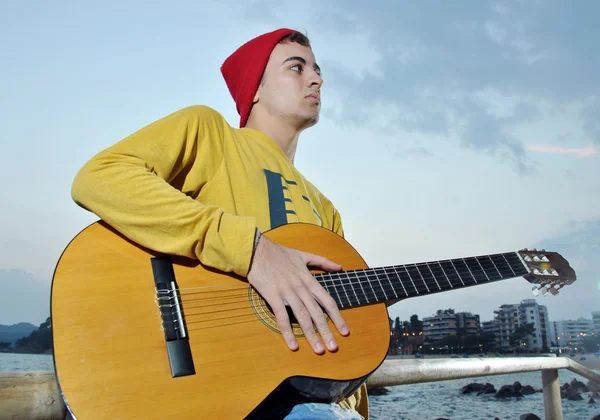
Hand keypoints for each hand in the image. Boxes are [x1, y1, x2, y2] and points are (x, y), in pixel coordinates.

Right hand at [247, 234, 348, 353]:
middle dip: (326, 331)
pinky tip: (293, 345)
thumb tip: (340, 267)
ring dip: (311, 335)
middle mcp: (301, 288)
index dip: (337, 317)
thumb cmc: (279, 253)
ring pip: (302, 317)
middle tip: (333, 347)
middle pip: (317, 313)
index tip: (345, 331)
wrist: (257, 251)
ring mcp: (287, 293)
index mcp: (309, 279)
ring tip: (318, 350)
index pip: (328, 301)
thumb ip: (323, 262)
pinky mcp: (273, 296)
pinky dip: (288, 332)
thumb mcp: (304, 255)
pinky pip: (282, 317)